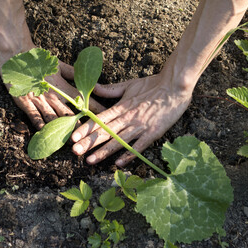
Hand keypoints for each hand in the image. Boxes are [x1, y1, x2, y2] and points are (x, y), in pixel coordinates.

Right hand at [0, 53, 105, 129]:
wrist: (16, 53)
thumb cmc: (38, 59)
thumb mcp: (59, 65)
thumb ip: (74, 74)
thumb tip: (88, 80)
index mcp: (62, 86)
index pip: (82, 100)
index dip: (94, 108)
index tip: (103, 117)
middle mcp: (53, 95)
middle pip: (69, 114)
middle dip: (80, 125)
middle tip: (90, 135)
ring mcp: (39, 100)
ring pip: (53, 119)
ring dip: (62, 130)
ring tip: (72, 141)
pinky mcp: (25, 103)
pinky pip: (34, 117)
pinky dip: (41, 127)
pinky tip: (47, 136)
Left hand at [70, 73, 192, 166]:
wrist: (175, 86)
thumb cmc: (152, 84)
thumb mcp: (129, 85)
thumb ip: (110, 90)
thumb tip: (93, 87)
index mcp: (122, 106)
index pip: (100, 119)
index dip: (86, 129)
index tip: (73, 137)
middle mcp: (128, 118)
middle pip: (105, 132)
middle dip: (88, 143)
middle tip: (74, 151)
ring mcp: (140, 126)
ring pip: (118, 141)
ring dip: (103, 152)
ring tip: (89, 160)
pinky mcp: (153, 133)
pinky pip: (139, 146)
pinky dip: (129, 154)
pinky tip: (118, 163)